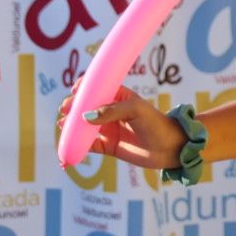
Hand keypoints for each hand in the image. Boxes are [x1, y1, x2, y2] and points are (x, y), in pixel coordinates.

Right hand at [55, 85, 185, 168]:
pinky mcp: (108, 146)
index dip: (83, 88)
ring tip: (63, 126)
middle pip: (85, 107)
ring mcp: (108, 129)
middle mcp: (110, 112)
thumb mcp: (136, 110)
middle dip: (73, 107)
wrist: (171, 149)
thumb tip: (86, 116)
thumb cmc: (157, 123)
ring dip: (71, 126)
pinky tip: (70, 145)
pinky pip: (88, 145)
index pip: (96, 87)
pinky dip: (77, 146)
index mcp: (118, 96)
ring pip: (83, 126)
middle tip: (65, 111)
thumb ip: (111, 111)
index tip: (75, 92)